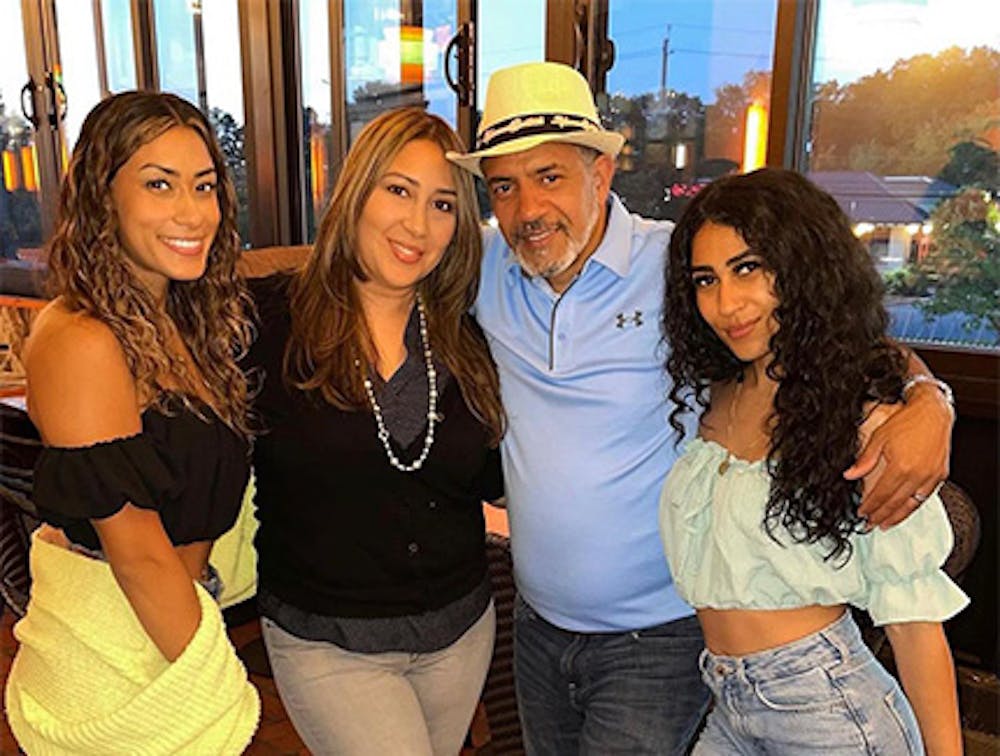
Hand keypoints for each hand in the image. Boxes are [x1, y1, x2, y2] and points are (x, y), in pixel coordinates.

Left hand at [845, 385, 953, 528]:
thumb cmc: (906, 422)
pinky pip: (924, 497)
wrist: (932, 412)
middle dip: (881, 516)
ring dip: (897, 517)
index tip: (861, 513)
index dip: (870, 506)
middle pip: (895, 503)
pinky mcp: (940, 475)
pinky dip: (913, 506)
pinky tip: (905, 510)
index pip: (881, 494)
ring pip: (911, 504)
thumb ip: (865, 460)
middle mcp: (917, 474)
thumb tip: (850, 475)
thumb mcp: (879, 438)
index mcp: (900, 467)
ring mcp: (930, 477)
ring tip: (885, 524)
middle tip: (870, 525)